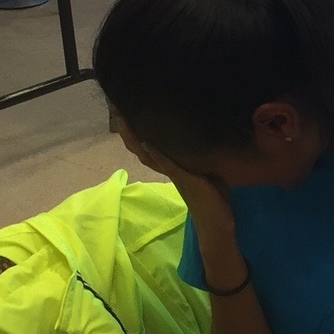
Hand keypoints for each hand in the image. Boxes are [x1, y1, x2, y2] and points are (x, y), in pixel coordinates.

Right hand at [116, 119, 234, 241]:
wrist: (217, 226)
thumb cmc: (213, 198)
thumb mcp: (205, 170)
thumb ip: (198, 154)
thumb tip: (202, 133)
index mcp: (172, 166)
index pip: (148, 144)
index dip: (135, 129)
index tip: (124, 109)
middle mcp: (169, 170)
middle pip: (141, 147)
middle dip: (128, 128)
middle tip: (115, 107)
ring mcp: (176, 176)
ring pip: (149, 155)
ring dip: (136, 138)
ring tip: (123, 119)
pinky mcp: (187, 181)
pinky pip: (169, 166)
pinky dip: (158, 154)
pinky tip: (148, 143)